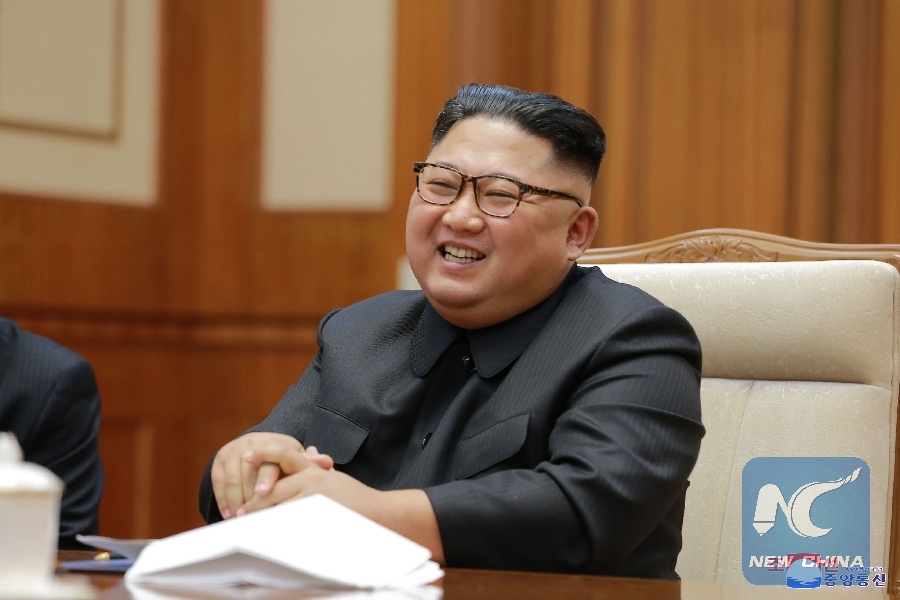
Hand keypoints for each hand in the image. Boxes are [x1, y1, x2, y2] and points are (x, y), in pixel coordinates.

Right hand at [211, 432, 328, 518]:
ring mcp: (233, 450)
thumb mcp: (297, 461)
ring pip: (232, 479)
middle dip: (249, 496)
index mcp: (274, 443)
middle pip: (249, 472)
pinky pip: (218, 481)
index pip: (270, 460)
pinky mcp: (219, 460)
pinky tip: (228, 515)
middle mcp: (252, 443)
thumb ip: (312, 464)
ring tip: (240, 521)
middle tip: (251, 516)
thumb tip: (327, 463)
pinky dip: (222, 499)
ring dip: (236, 501)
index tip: (264, 494)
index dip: (267, 478)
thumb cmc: (284, 462)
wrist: (257, 447)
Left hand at [238, 445, 444, 563]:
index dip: (263, 454)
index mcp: (314, 468)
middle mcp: (313, 479)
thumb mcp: (335, 476)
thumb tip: (310, 450)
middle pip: (275, 488)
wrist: (379, 513)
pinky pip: (292, 524)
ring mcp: (315, 499)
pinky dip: (280, 530)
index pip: (283, 455)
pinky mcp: (318, 516)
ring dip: (264, 518)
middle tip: (240, 511)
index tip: (246, 456)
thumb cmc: (356, 497)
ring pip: (280, 508)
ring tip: (250, 527)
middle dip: (255, 500)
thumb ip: (318, 465)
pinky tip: (270, 538)